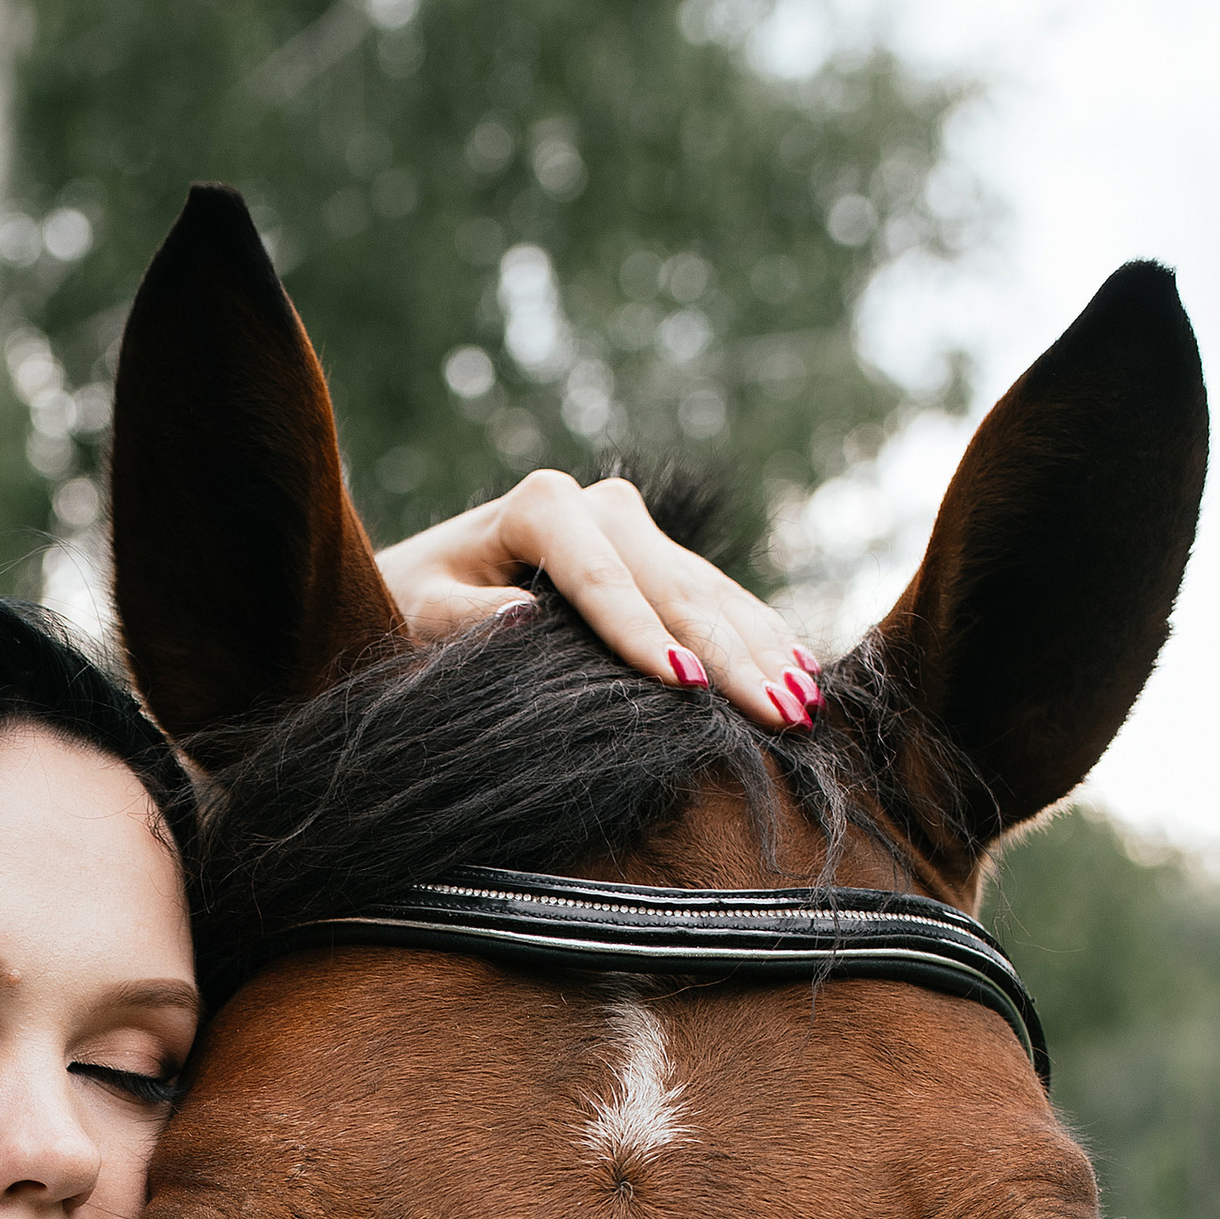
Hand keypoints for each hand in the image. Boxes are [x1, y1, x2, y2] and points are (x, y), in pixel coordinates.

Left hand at [378, 472, 820, 731]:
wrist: (427, 575)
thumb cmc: (414, 600)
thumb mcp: (421, 610)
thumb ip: (466, 617)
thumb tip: (524, 620)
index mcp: (542, 505)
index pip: (603, 582)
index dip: (644, 639)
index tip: (684, 689)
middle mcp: (600, 503)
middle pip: (675, 590)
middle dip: (730, 657)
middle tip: (778, 714)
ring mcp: (636, 524)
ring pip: (711, 594)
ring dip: (763, 653)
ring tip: (804, 708)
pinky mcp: (657, 552)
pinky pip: (720, 597)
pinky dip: (761, 638)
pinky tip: (803, 676)